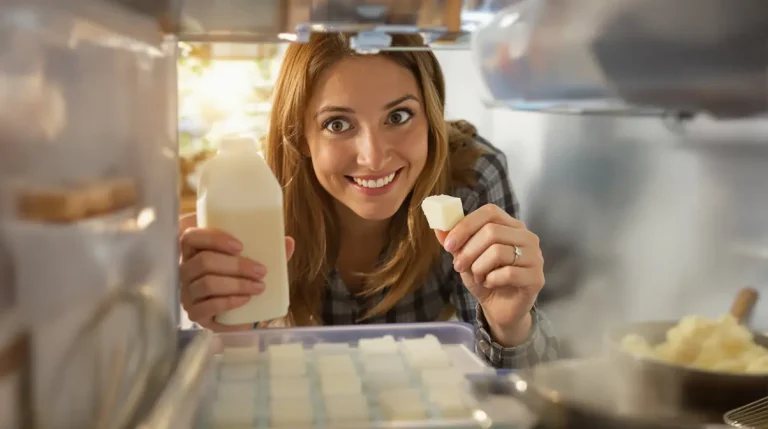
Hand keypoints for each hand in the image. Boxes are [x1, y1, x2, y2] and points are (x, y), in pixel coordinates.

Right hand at [179, 213, 294, 331]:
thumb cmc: (240, 278)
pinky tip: (245, 300)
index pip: (191, 237)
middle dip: (236, 266)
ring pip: (206, 284)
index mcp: (194, 250)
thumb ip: (269, 250)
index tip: (241, 246)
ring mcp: (187, 292)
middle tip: (261, 271)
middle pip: (203, 262)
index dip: (214, 239)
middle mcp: (185, 269)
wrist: (236, 312)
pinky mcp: (194, 313)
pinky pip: (206, 307)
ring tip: (259, 287)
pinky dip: (228, 303)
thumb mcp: (253, 260)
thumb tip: (288, 241)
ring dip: (236, 285)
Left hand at [435, 204, 543, 346]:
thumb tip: (438, 226)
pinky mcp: (536, 278)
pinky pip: (508, 273)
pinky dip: (491, 279)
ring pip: (498, 251)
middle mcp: (527, 237)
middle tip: (458, 266)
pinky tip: (490, 283)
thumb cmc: (484, 278)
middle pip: (492, 231)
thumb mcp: (465, 257)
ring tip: (478, 276)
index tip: (449, 244)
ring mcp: (535, 257)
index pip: (489, 212)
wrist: (499, 308)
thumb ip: (454, 240)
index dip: (466, 225)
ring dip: (479, 267)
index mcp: (510, 225)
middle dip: (468, 251)